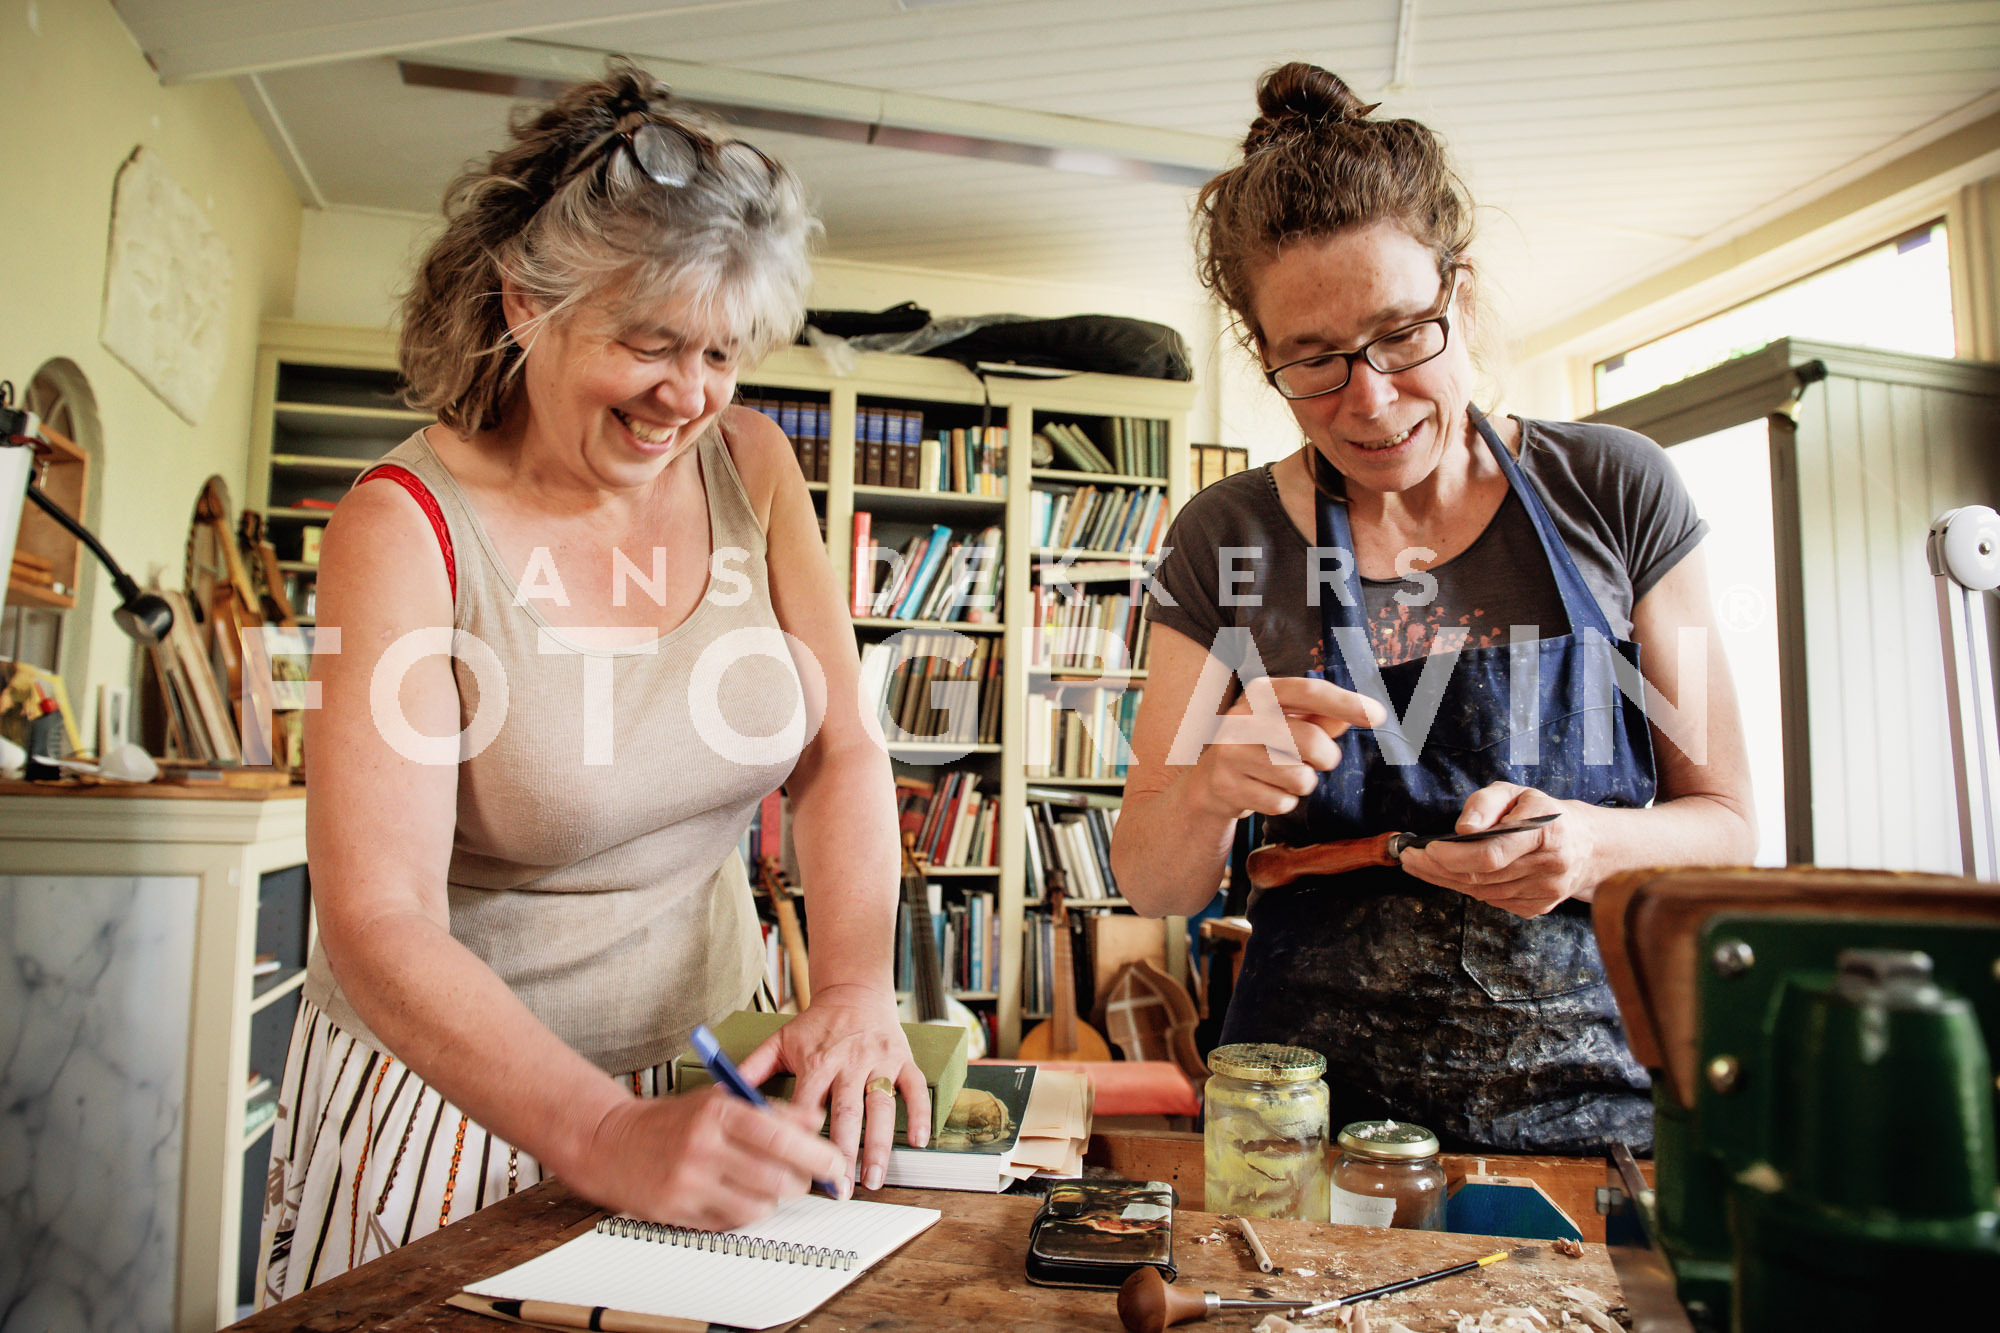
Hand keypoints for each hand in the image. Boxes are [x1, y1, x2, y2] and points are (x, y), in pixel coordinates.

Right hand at [568, 1085, 843, 1231]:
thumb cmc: (674, 1121)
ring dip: (776, 1198)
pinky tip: (739, 1195)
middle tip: (809, 1178)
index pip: (781, 1135)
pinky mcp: (680, 1211)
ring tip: (770, 1183)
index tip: (836, 1163)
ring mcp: (690, 1183)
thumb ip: (770, 1108)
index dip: (817, 1154)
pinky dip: (747, 1211)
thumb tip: (816, 1118)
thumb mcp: (720, 1100)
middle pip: (778, 1176)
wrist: (612, 1143)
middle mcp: (704, 1147)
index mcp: (718, 1112)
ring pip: (760, 1205)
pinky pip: (733, 1222)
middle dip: (804, 1181)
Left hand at [736, 983, 924, 1193]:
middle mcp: (849, 1061)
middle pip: (847, 1111)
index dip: (802, 1139)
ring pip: (881, 1106)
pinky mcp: (903, 1059)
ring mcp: (879, 1061)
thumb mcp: (780, 1041)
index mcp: (817, 1060)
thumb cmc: (817, 1024)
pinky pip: (915, 1088)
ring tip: (873, 1178)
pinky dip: (919, 1113)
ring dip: (878, 1144)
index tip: (798, 1171)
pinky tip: (918, 1140)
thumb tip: (721, 1094)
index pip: (808, 1106)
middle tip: (840, 1186)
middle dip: (844, 1152)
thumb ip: (752, 1069)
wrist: (854, 991)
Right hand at [1186, 675, 1383, 819]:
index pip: (1309, 692)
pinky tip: (1267, 792)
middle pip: (1310, 740)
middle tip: (1322, 762)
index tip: (1379, 715)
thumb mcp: (1286, 722)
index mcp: (1259, 692)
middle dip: (1327, 758)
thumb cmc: (1259, 745)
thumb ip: (1320, 717)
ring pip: (1298, 777)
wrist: (1208, 782)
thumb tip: (1355, 714)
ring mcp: (1230, 753)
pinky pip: (1281, 803)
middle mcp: (1240, 718)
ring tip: (1285, 776)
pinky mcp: (1226, 786)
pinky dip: (1284, 803)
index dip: (1347, 703)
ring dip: (1303, 783)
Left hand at [1398, 783, 1598, 917]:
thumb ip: (1486, 802)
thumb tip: (1463, 828)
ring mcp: (1546, 892)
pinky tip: (1450, 876)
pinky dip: (1468, 889)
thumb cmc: (1543, 812)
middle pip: (1482, 877)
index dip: (1454, 855)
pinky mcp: (1539, 908)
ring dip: (1446, 881)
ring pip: (1483, 893)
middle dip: (1438, 869)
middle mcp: (1550, 867)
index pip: (1492, 853)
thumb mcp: (1516, 792)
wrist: (1586, 845)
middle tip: (1410, 859)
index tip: (1426, 849)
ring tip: (1421, 866)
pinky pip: (1493, 901)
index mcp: (1547, 832)